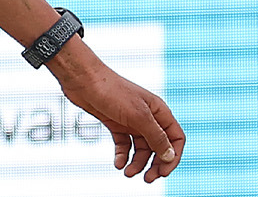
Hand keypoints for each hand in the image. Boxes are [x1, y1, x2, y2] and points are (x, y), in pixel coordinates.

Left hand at [53, 58, 184, 181]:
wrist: (82, 79)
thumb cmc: (111, 90)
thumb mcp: (138, 116)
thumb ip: (156, 136)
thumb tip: (170, 156)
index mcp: (159, 112)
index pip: (175, 138)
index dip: (173, 157)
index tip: (163, 172)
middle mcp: (147, 117)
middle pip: (159, 147)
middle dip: (155, 164)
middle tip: (147, 179)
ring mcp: (131, 121)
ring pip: (141, 148)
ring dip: (137, 162)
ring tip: (128, 173)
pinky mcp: (115, 123)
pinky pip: (124, 144)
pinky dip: (122, 155)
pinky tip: (118, 163)